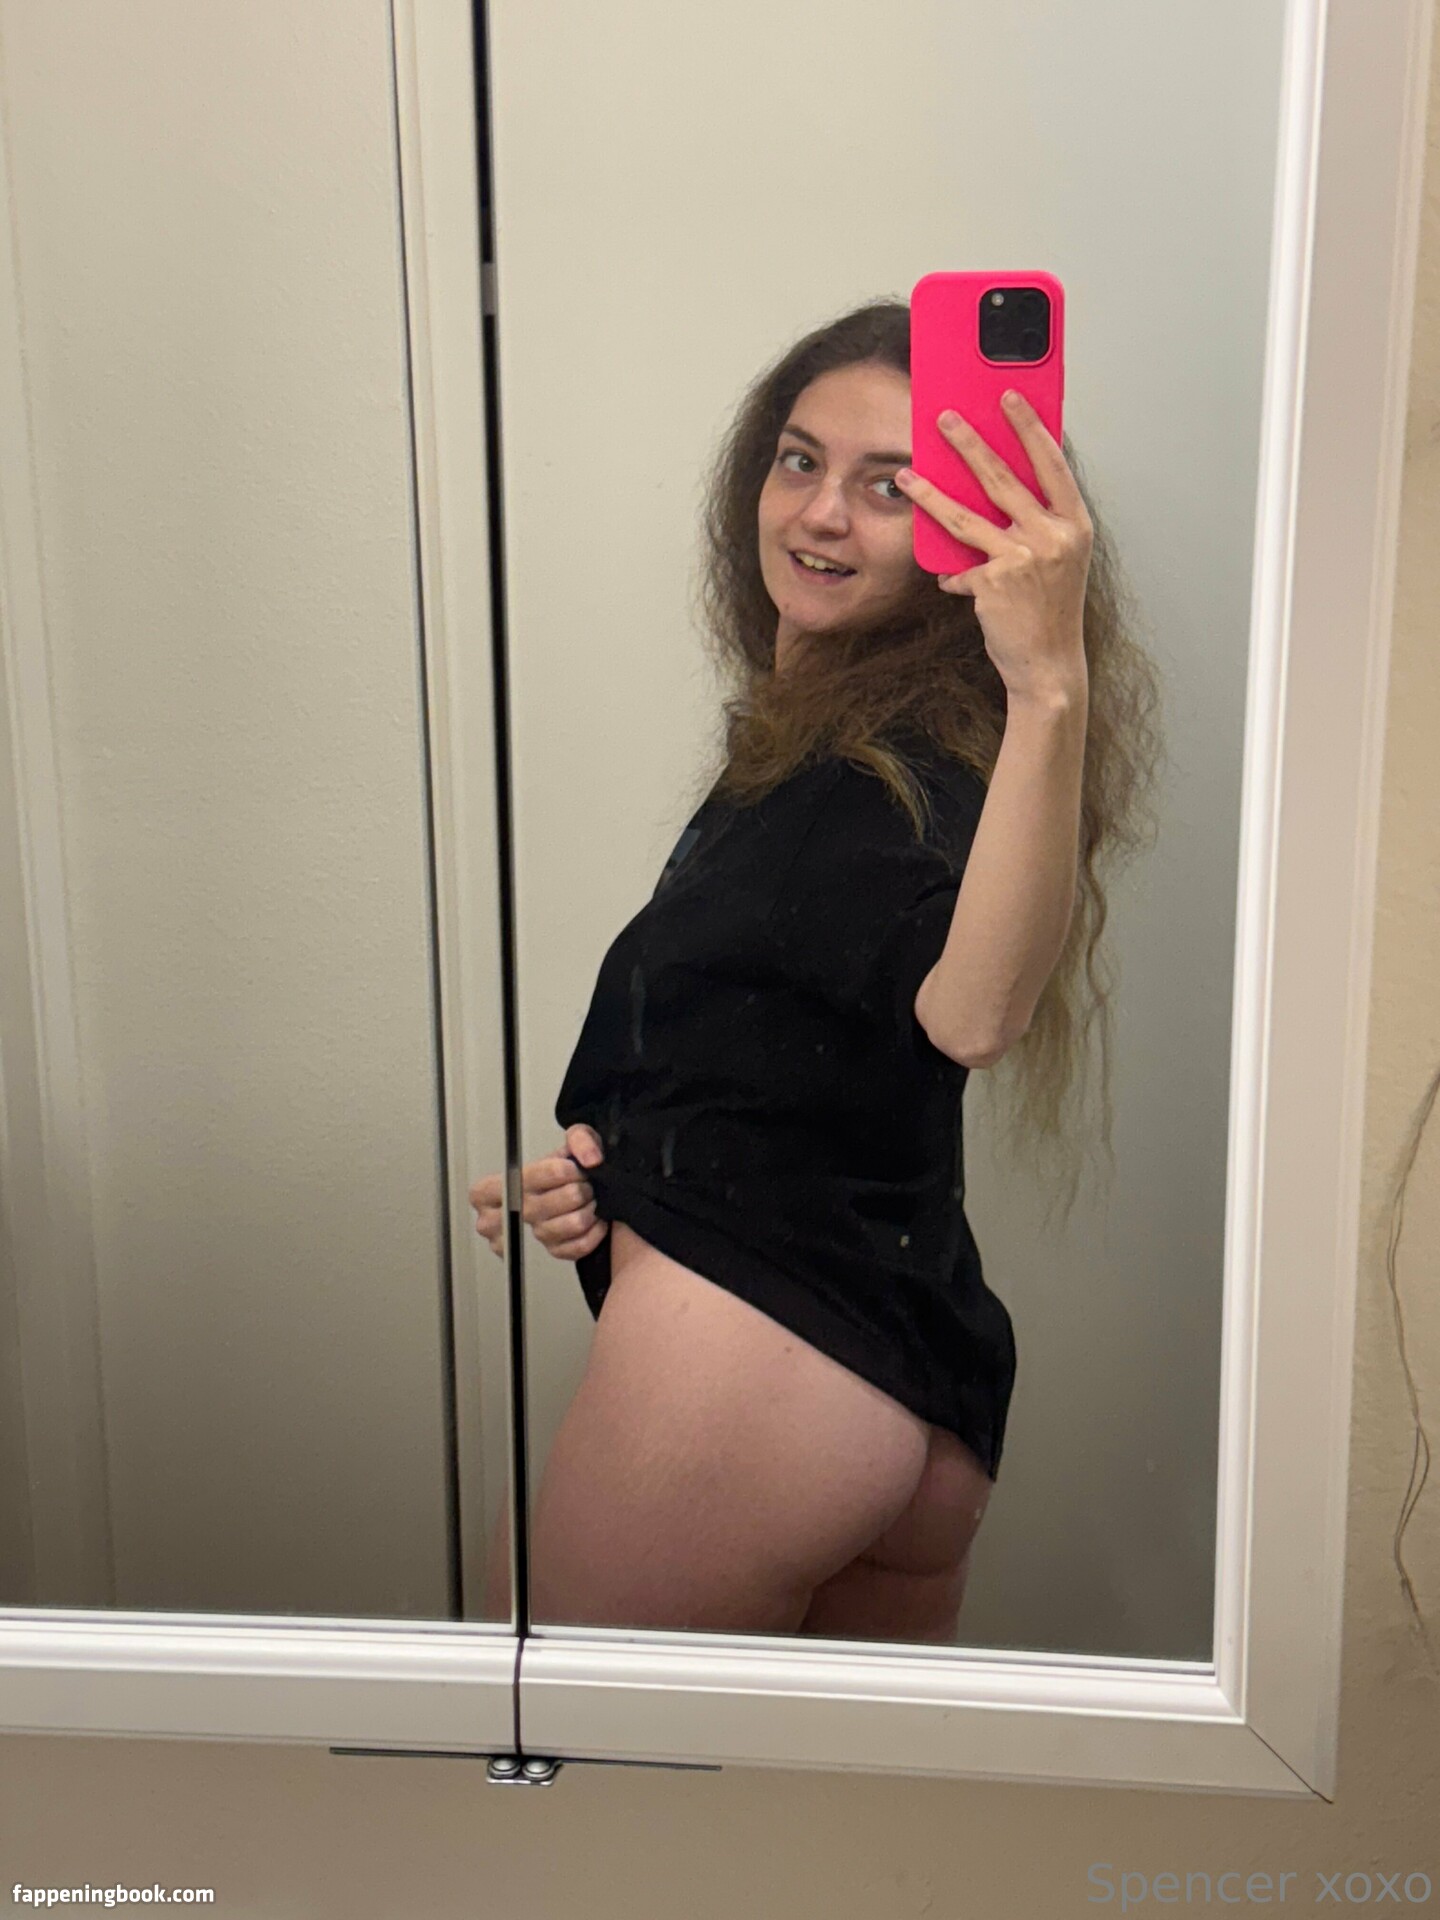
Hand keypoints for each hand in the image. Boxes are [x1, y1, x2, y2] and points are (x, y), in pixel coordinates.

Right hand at [468, 1124, 609, 1263]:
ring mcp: (527, 1239)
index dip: (556, 1172)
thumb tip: (590, 1159)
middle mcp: (501, 1220)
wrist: (574, 1189)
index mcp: (487, 1191)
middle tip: (585, 1183)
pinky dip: (595, 1230)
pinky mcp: (551, 1253)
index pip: (525, 1181)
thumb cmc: (560, 1167)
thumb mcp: (566, 1141)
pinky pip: (580, 1245)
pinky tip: (595, 1218)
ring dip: (588, 1209)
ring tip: (591, 1198)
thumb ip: (579, 1138)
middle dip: (576, 1190)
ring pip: (569, 1225)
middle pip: (545, 1206)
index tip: (573, 1167)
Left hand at [894, 390, 1092, 703]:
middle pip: (1002, 478)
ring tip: (908, 473)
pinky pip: (960, 568)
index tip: (1009, 397)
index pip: (1051, 463)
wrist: (1049, 665)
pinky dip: (952, 574)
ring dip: (932, 493)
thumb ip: (1034, 524)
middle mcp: (1053, 537)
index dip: (1029, 427)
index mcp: (1074, 524)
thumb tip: (992, 492)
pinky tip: (948, 580)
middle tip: (944, 418)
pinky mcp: (994, 583)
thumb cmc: (1051, 611)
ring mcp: (1023, 558)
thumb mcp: (1057, 560)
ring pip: (966, 516)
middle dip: (969, 443)